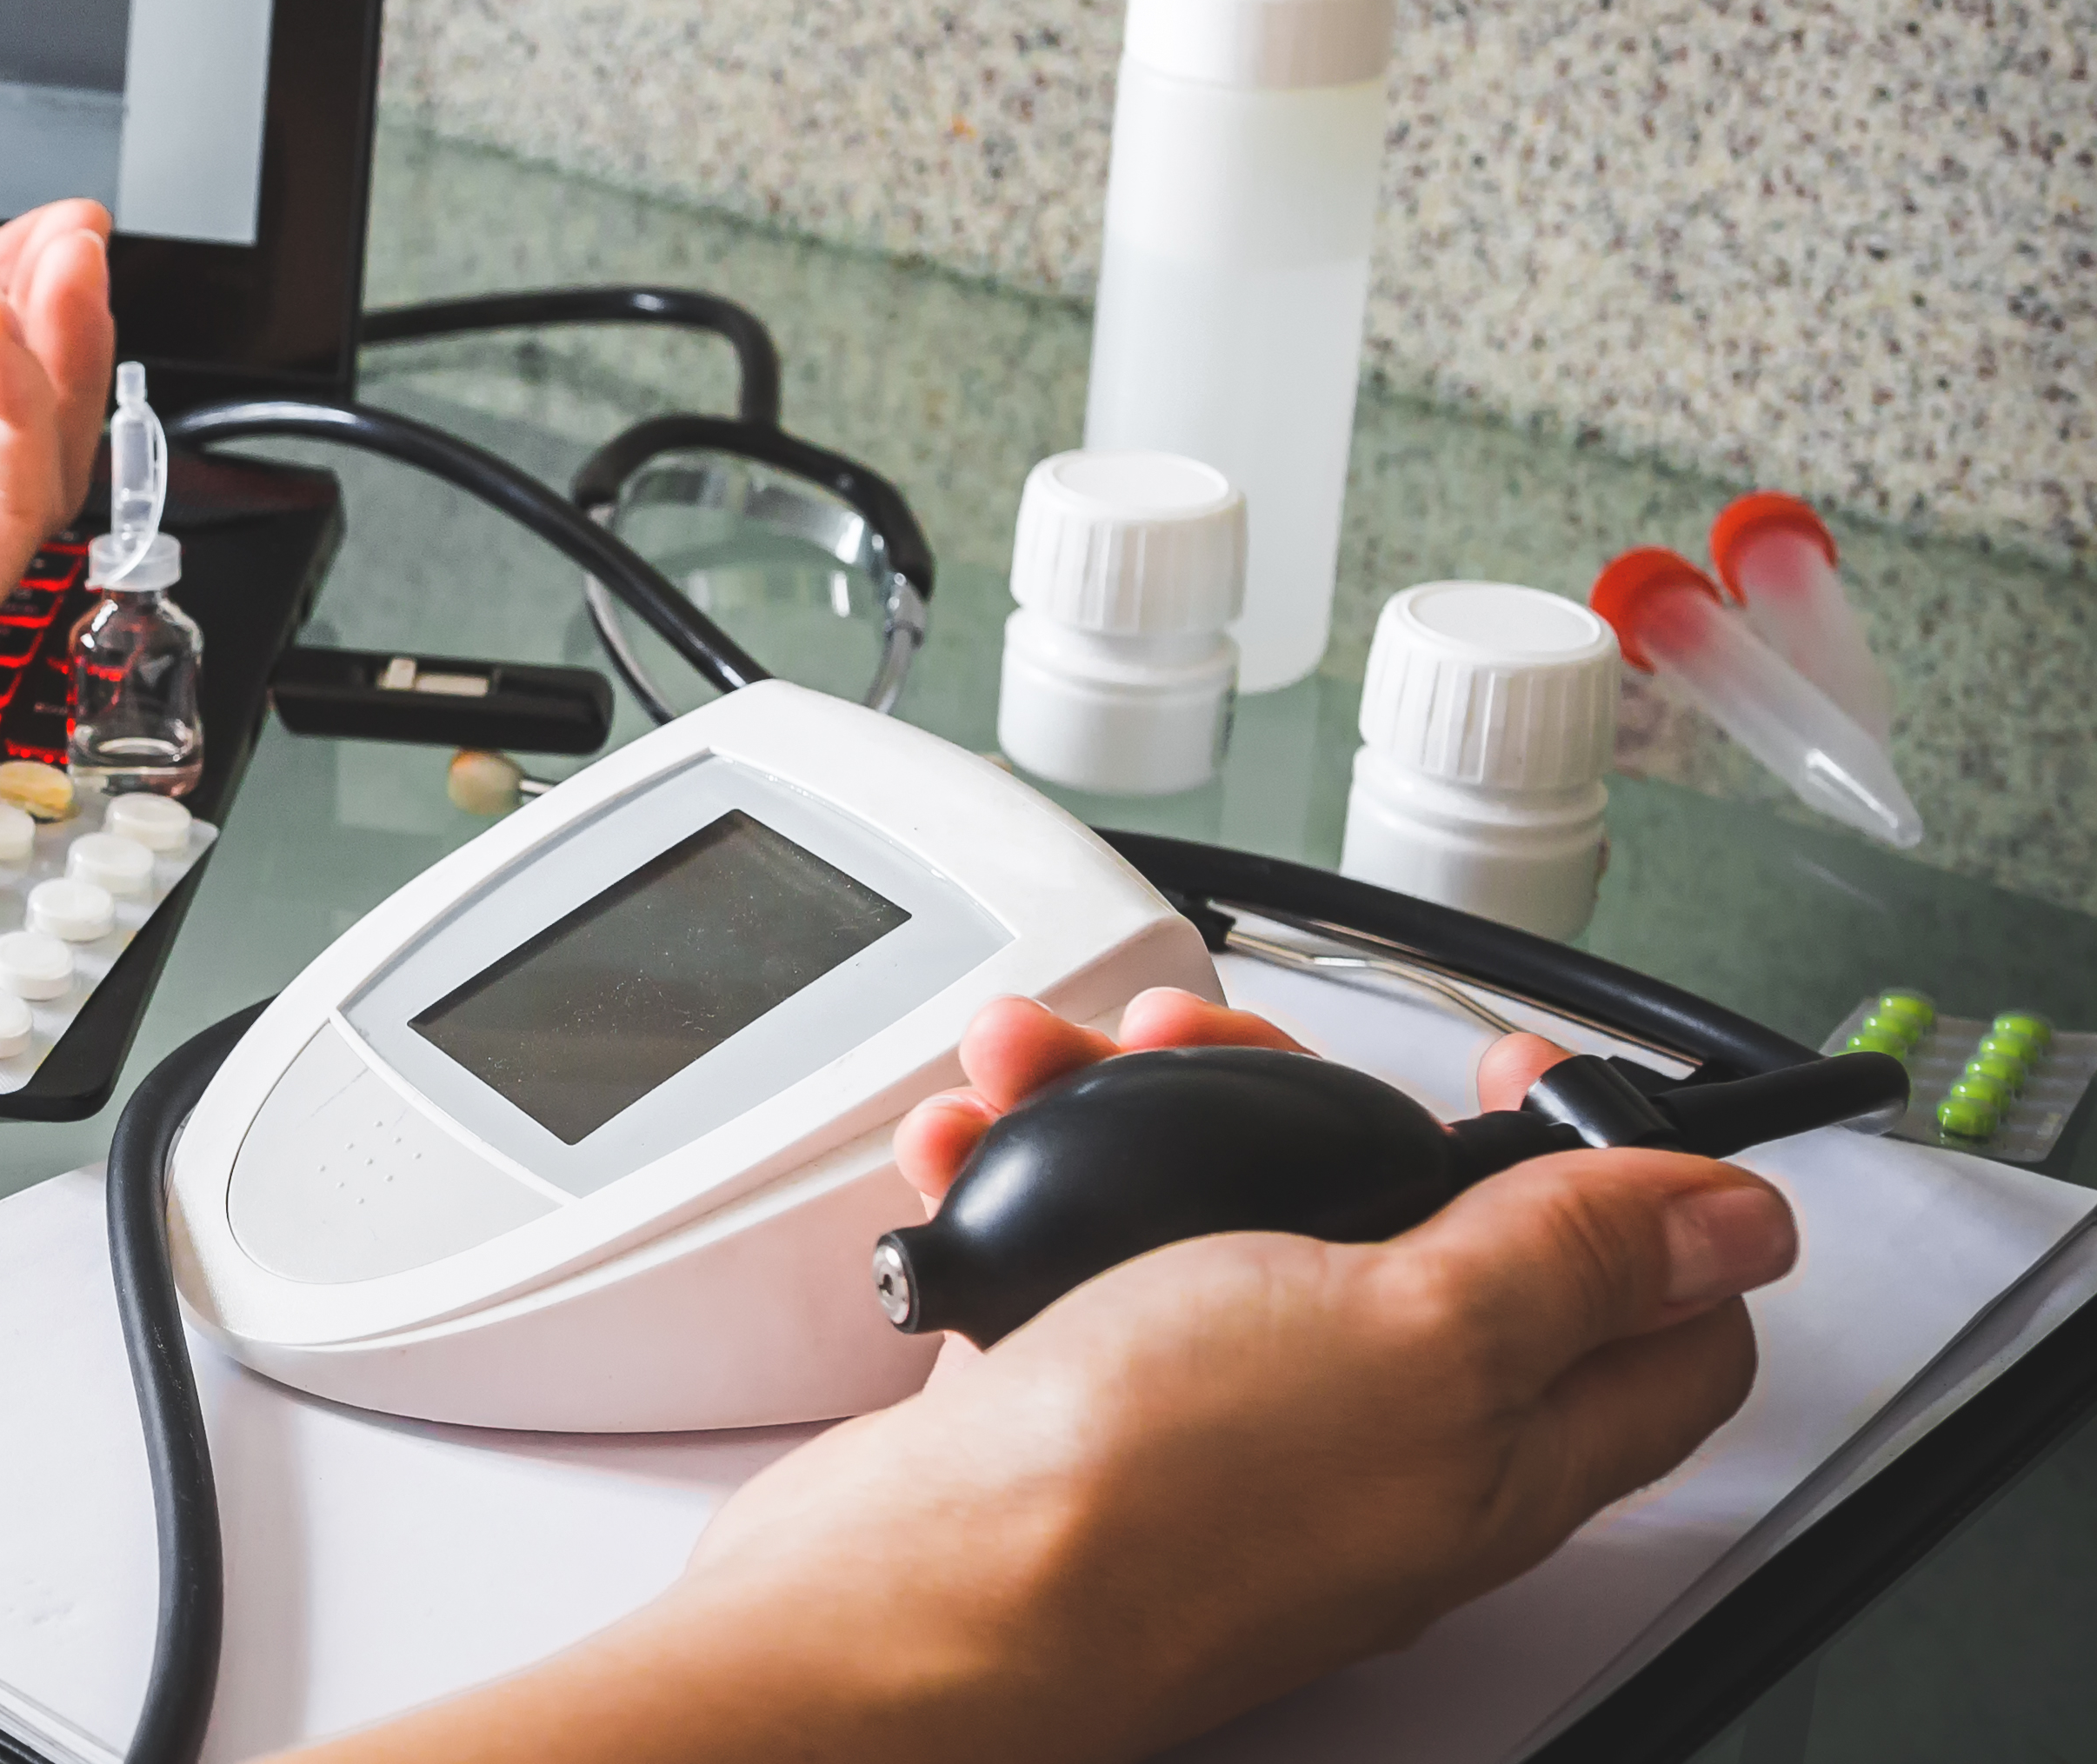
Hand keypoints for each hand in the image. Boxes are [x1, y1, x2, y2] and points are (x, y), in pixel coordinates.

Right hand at [678, 995, 1791, 1760]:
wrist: (918, 1594)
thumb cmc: (1154, 1503)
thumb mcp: (1412, 1335)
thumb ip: (1570, 1261)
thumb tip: (1733, 1220)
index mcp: (1500, 1445)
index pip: (1655, 1326)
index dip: (1631, 1192)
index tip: (1523, 1088)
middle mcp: (1376, 1443)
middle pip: (1415, 1232)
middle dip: (1319, 1100)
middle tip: (1236, 1057)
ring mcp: (1227, 1423)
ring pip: (1230, 1217)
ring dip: (1140, 1111)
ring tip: (1061, 1064)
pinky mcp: (1091, 1402)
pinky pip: (1087, 1251)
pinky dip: (1030, 1175)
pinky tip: (980, 1144)